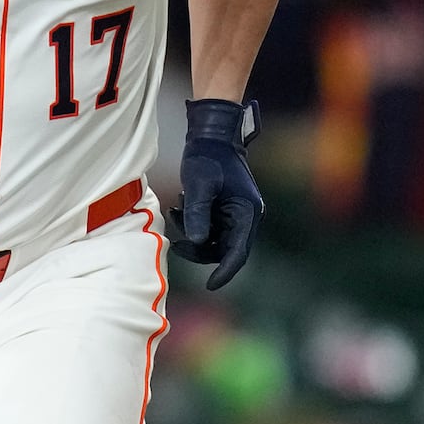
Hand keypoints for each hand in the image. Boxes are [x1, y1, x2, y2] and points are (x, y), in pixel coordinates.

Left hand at [166, 99, 262, 290]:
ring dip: (193, 236)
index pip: (239, 253)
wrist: (212, 137)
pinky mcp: (225, 212)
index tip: (211, 286)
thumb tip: (196, 242)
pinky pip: (210, 230)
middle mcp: (246, 218)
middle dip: (198, 250)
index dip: (225, 273)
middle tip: (176, 244)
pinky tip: (181, 206)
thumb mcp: (198, 186)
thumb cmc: (207, 158)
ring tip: (176, 211)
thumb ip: (197, 214)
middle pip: (224, 251)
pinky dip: (194, 226)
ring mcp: (236, 216)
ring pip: (214, 242)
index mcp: (247, 213)